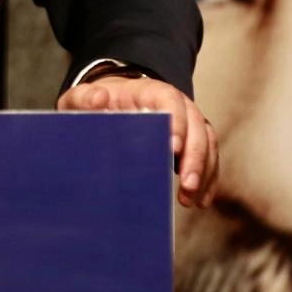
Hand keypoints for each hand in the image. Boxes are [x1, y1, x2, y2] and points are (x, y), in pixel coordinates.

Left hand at [57, 74, 217, 208]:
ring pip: (207, 142)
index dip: (176, 123)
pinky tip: (201, 200)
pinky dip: (208, 178)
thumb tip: (100, 99)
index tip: (172, 148)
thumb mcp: (82, 98)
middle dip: (195, 156)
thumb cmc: (97, 103)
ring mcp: (187, 122)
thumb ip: (85, 98)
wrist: (111, 103)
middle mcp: (176, 104)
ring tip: (191, 199)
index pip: (170, 101)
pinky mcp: (191, 141)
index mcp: (150, 91)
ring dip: (203, 171)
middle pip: (196, 124)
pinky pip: (209, 157)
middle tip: (187, 184)